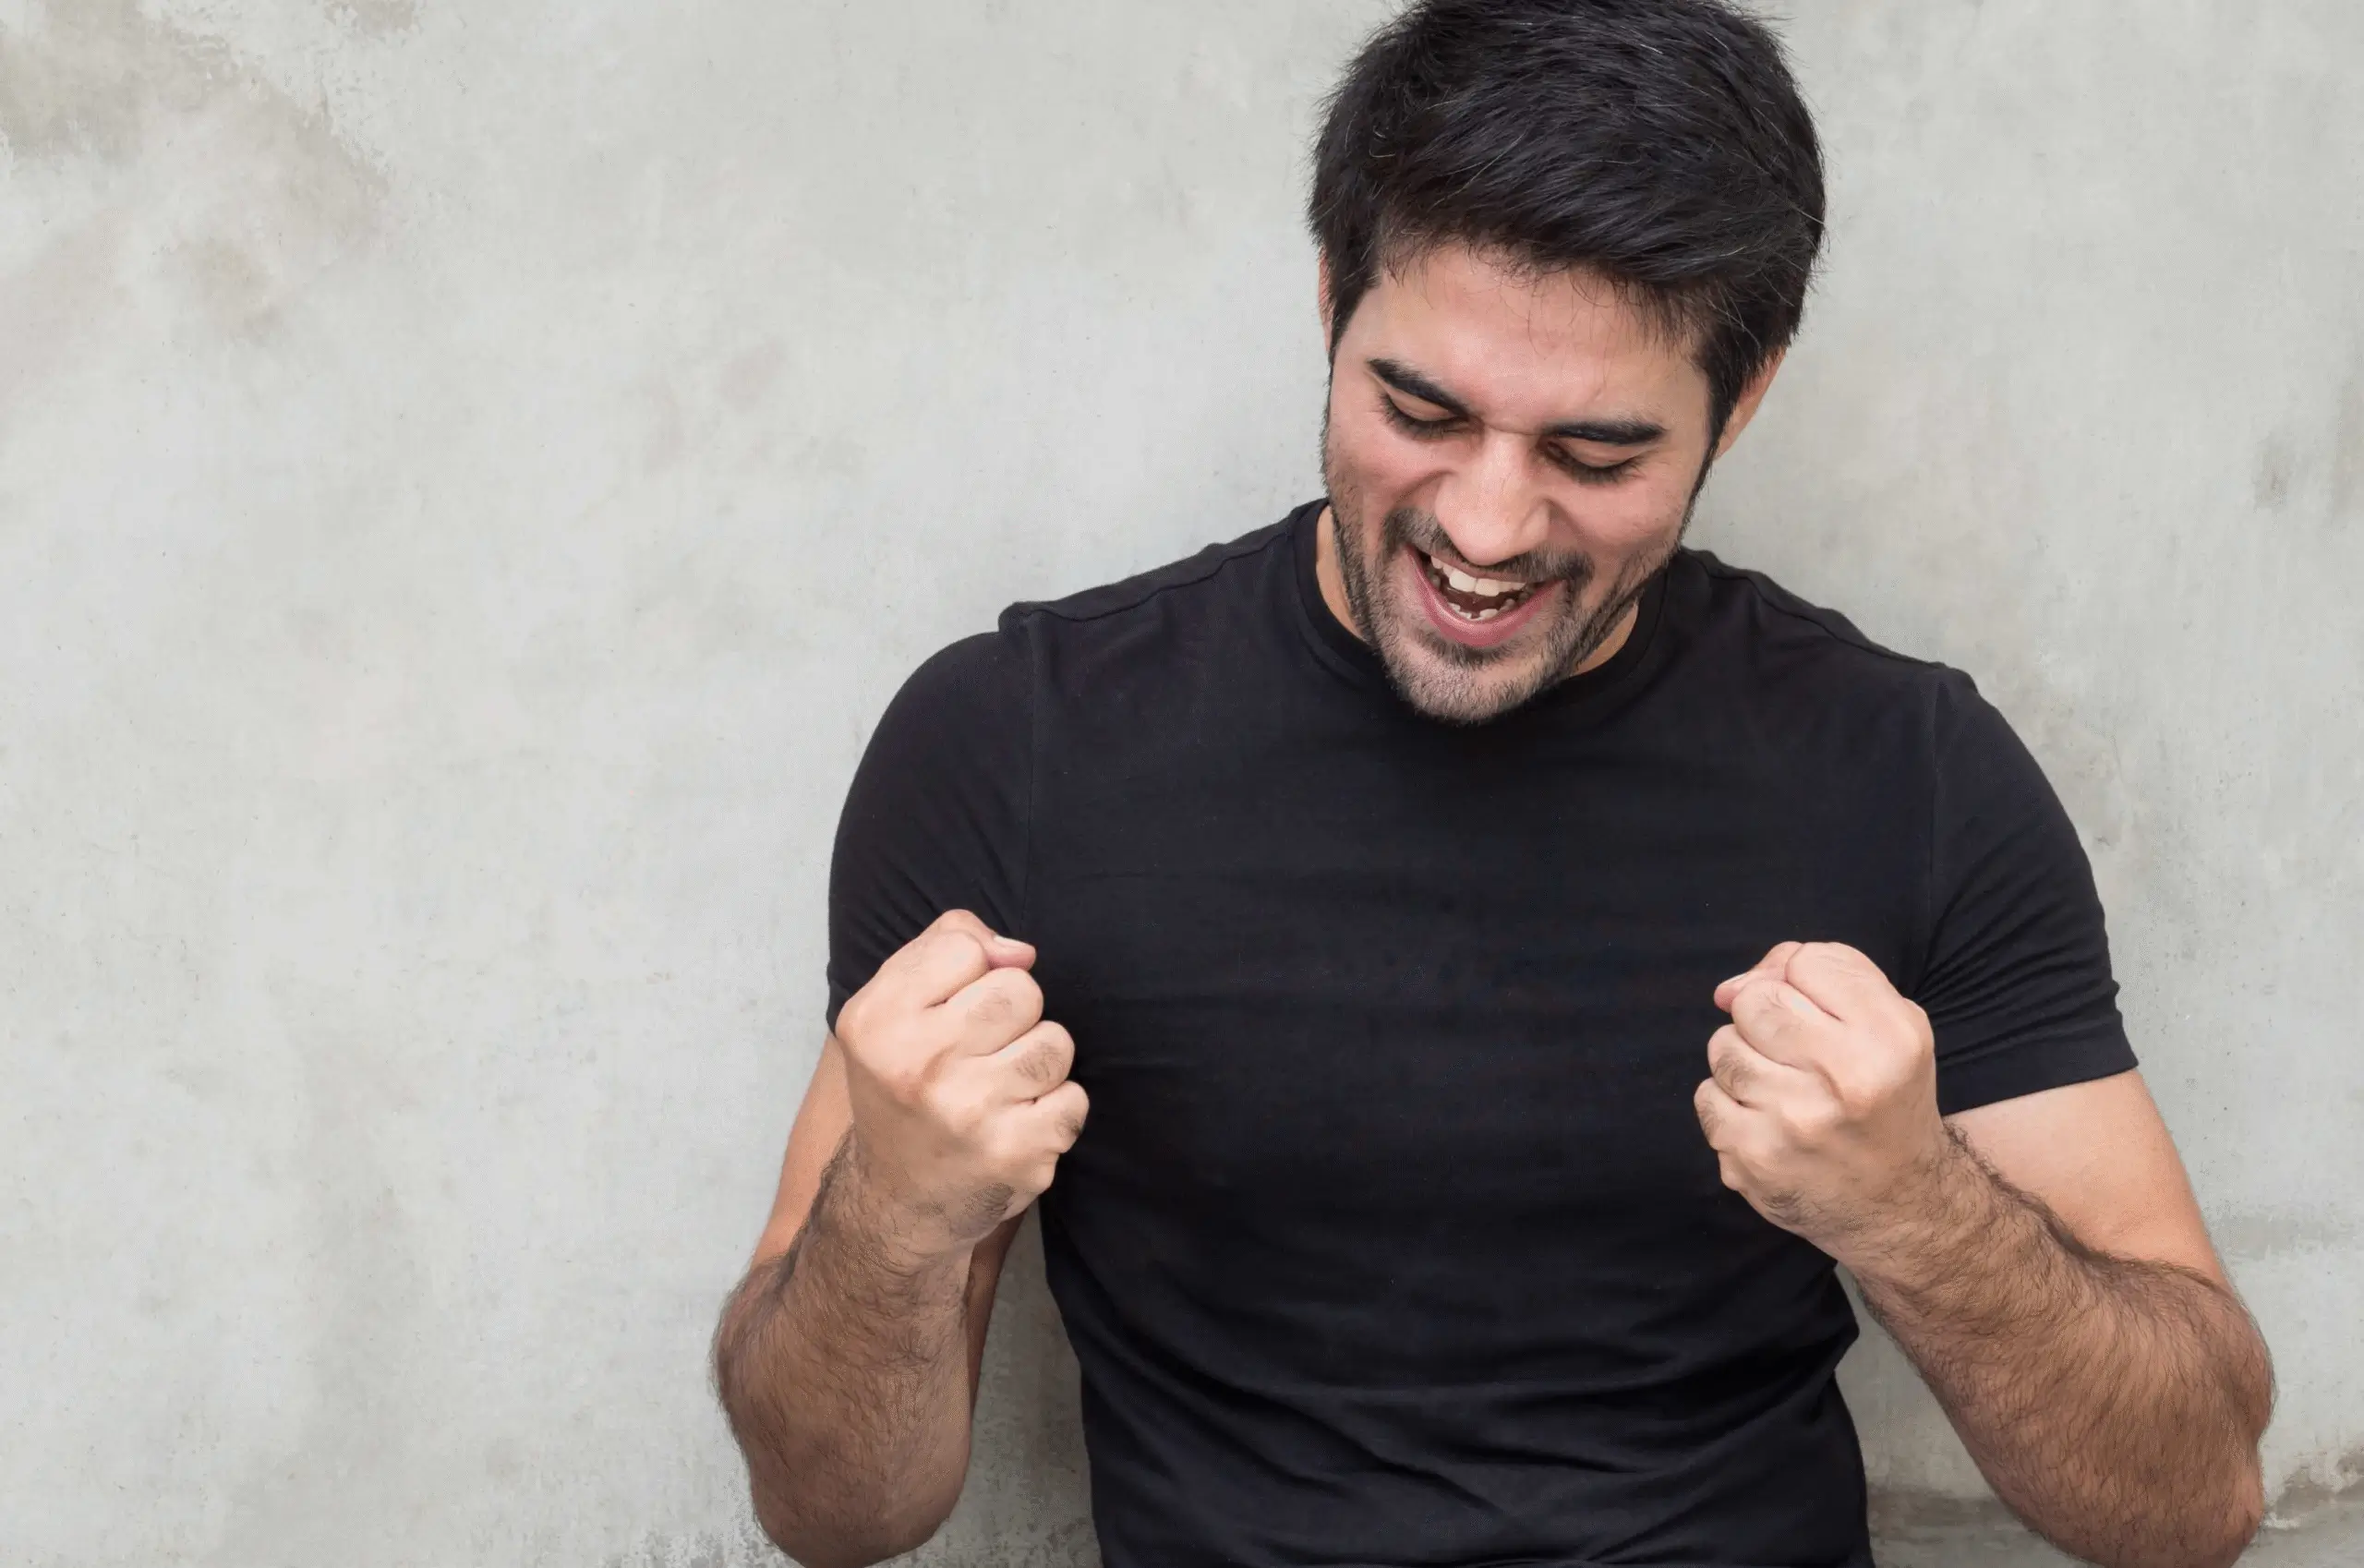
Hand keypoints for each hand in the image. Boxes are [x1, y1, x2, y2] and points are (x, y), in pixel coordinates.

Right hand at [833, 909, 1089, 1264]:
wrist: (897, 1198)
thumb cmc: (905, 1083)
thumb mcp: (891, 1005)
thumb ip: (946, 946)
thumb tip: (1021, 952)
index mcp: (879, 1021)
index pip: (964, 947)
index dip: (972, 974)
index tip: (951, 1012)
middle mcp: (919, 1066)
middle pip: (1021, 989)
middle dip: (1014, 1014)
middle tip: (982, 1052)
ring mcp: (970, 1113)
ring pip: (1056, 1042)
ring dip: (1038, 1063)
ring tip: (1000, 1088)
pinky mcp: (1016, 1155)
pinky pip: (1074, 1099)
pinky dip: (1055, 1110)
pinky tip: (1016, 1124)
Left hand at [1693, 941, 1957, 1261]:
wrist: (1900, 1206)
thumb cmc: (1886, 1099)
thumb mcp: (1888, 1024)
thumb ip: (1824, 973)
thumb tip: (1728, 987)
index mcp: (1889, 1039)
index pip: (1806, 962)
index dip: (1806, 984)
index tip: (1825, 1019)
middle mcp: (1846, 1081)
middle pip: (1754, 1000)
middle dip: (1766, 1018)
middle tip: (1798, 1056)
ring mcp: (1794, 1124)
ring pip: (1722, 1047)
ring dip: (1744, 1061)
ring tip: (1785, 1089)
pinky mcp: (1753, 1159)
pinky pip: (1706, 1097)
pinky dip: (1729, 1105)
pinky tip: (1768, 1123)